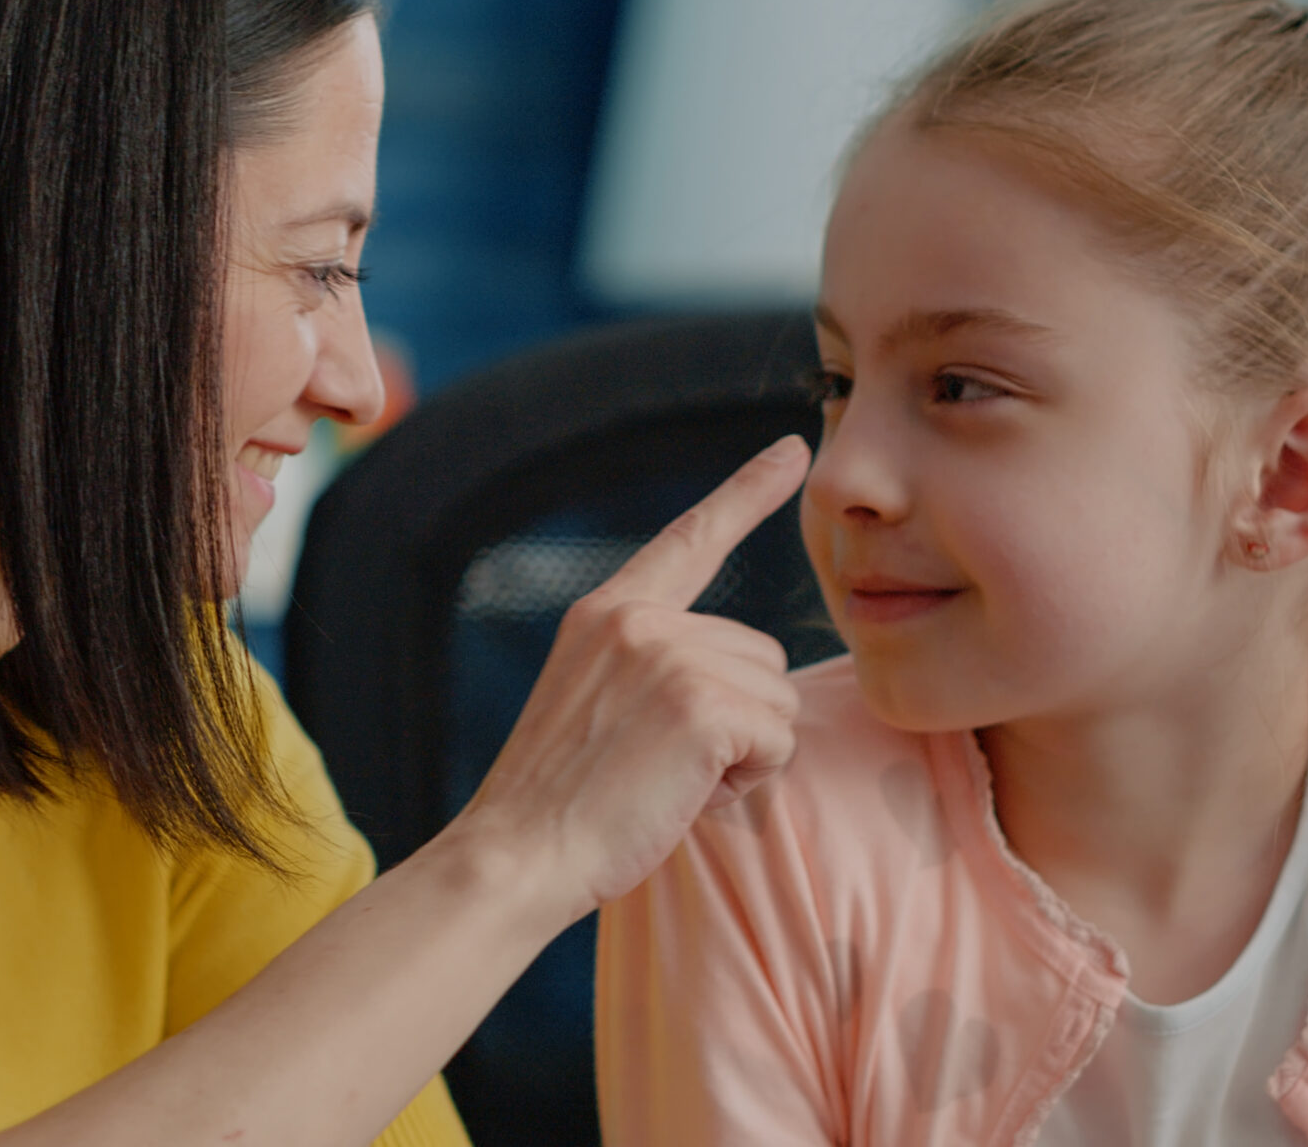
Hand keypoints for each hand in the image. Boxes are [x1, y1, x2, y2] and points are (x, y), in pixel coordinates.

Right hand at [443, 435, 811, 928]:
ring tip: (667, 781)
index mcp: (607, 611)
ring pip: (777, 699)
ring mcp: (670, 655)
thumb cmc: (561, 805)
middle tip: (661, 766)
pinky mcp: (702, 704)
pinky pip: (779, 739)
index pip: (690, 538)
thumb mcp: (596, 702)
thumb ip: (655, 664)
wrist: (516, 855)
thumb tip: (746, 669)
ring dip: (743, 754)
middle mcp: (639, 618)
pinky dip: (748, 780)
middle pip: (760, 654)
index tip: (791, 451)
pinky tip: (686, 795)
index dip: (747, 492)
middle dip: (736, 720)